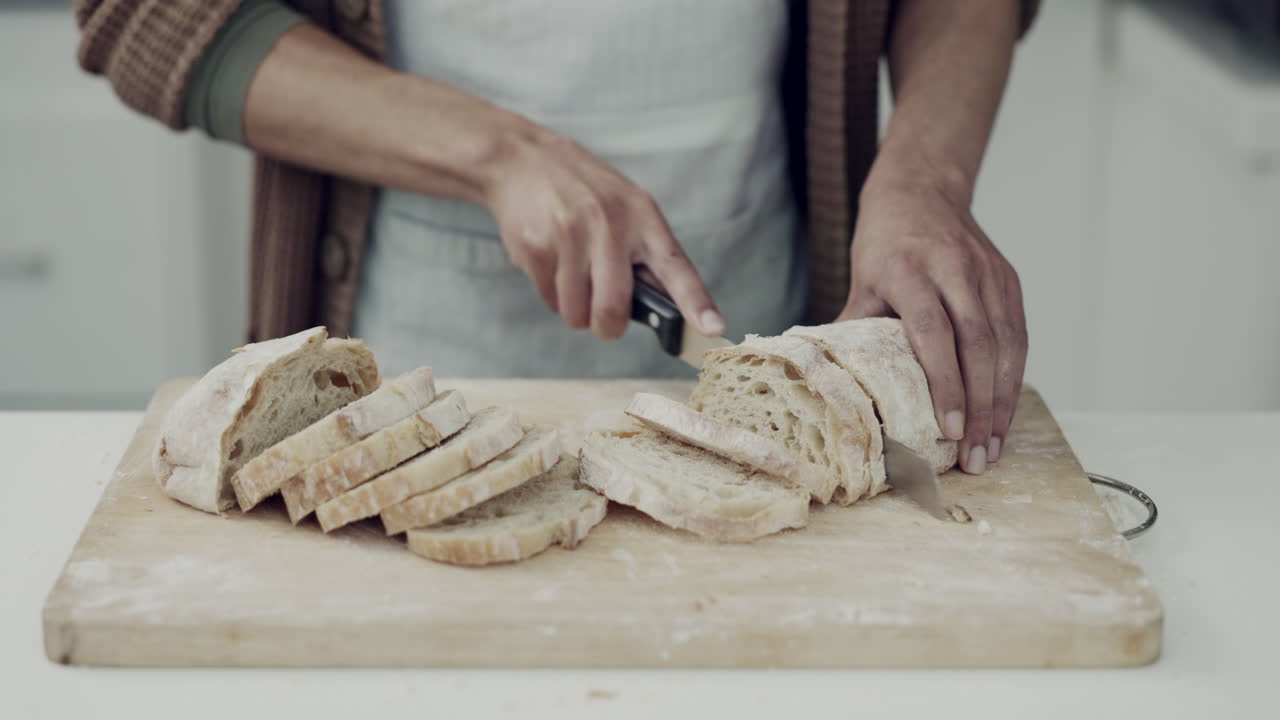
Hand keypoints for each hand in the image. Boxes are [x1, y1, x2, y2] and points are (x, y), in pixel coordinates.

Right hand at [481, 125, 724, 340]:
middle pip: (612, 309)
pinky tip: (550, 259)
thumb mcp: (627, 208)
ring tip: (571, 273)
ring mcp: (570, 235)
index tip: (713, 329)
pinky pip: (549, 299)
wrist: (523, 159)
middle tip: (603, 320)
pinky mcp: (536, 246)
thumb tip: (661, 311)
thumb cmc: (584, 192)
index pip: (676, 267)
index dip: (696, 302)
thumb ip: (645, 255)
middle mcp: (609, 224)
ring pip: (576, 313)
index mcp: (643, 217)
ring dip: (574, 309)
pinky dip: (551, 292)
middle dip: (606, 327)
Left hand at [838, 167, 1026, 473]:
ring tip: (992, 447)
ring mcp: (988, 276)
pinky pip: (1018, 337)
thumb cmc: (884, 241)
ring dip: (1002, 402)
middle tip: (975, 457)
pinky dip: (1013, 379)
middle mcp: (956, 272)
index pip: (934, 334)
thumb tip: (838, 387)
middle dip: (981, 408)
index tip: (949, 429)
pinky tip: (1004, 412)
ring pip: (1006, 346)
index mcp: (911, 271)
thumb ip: (856, 331)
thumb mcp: (861, 280)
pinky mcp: (1009, 282)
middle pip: (978, 346)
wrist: (924, 188)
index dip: (945, 384)